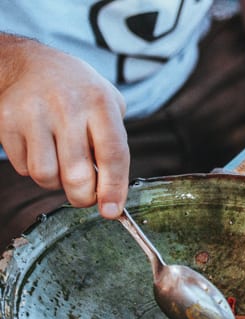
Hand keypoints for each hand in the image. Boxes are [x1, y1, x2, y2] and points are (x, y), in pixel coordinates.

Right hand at [0, 35, 129, 218]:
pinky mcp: (7, 121)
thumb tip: (111, 195)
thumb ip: (115, 145)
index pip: (113, 154)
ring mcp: (34, 113)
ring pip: (46, 176)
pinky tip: (41, 150)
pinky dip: (34, 170)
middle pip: (77, 174)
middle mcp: (67, 106)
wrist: (31, 63)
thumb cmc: (80, 94)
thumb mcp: (109, 105)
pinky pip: (23, 168)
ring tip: (62, 167)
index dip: (114, 189)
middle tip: (85, 196)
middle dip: (83, 197)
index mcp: (99, 103)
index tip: (111, 212)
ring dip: (56, 184)